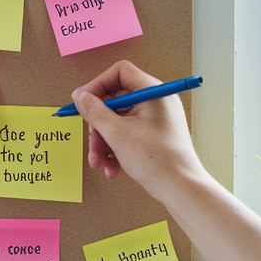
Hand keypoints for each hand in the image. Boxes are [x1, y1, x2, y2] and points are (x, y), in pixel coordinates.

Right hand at [71, 61, 205, 201]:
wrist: (180, 188)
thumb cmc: (157, 159)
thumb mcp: (117, 133)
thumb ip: (94, 111)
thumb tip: (80, 96)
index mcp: (152, 92)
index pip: (119, 73)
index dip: (97, 85)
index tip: (83, 103)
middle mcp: (155, 101)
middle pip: (115, 102)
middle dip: (98, 126)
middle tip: (92, 143)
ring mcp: (155, 119)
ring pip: (118, 122)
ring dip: (104, 143)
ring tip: (100, 162)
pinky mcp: (153, 135)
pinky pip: (127, 134)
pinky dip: (116, 149)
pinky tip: (112, 168)